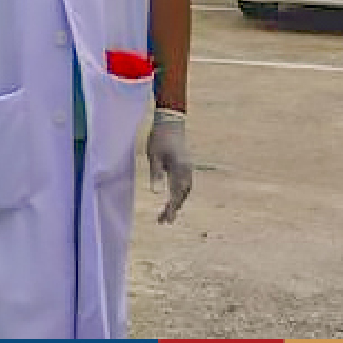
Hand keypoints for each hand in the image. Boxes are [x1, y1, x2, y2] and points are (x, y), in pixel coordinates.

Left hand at [146, 107, 192, 223]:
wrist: (170, 120)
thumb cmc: (159, 137)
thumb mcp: (154, 156)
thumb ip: (156, 174)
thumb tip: (156, 193)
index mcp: (179, 169)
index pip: (176, 194)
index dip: (171, 208)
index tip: (165, 220)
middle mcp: (187, 170)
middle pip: (182, 194)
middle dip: (174, 208)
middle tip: (164, 221)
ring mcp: (188, 166)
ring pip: (185, 190)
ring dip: (178, 201)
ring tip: (168, 212)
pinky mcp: (186, 164)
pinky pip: (185, 183)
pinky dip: (180, 192)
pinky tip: (174, 196)